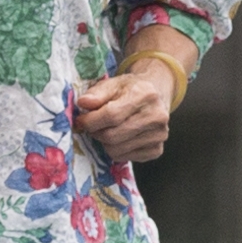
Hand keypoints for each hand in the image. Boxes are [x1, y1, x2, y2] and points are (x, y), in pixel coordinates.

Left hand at [74, 47, 185, 163]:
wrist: (156, 94)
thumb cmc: (130, 89)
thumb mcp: (113, 84)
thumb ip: (96, 93)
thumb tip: (82, 103)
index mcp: (145, 95)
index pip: (111, 115)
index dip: (91, 121)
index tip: (81, 120)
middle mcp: (157, 116)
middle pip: (112, 136)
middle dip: (96, 132)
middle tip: (93, 126)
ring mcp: (159, 135)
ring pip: (116, 150)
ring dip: (105, 143)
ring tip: (107, 130)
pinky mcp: (157, 150)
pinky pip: (125, 158)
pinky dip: (116, 150)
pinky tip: (120, 138)